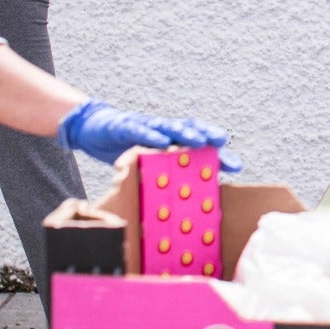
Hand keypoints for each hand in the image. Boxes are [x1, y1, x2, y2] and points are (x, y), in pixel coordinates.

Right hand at [57, 100, 240, 169]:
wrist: (93, 128)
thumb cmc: (126, 146)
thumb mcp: (148, 164)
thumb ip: (165, 176)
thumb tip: (184, 203)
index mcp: (171, 140)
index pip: (199, 145)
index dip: (217, 154)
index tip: (236, 166)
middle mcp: (162, 130)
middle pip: (189, 131)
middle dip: (207, 137)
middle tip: (222, 144)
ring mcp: (145, 125)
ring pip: (169, 127)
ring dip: (185, 134)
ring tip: (200, 141)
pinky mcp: (125, 125)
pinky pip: (139, 130)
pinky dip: (151, 134)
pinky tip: (163, 142)